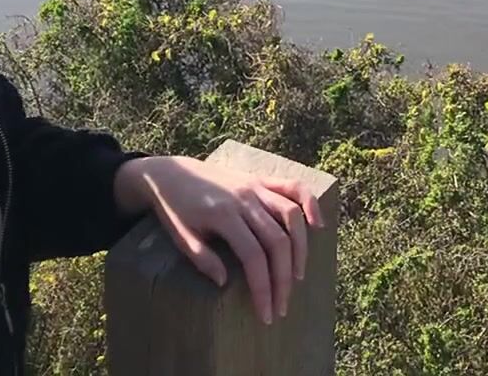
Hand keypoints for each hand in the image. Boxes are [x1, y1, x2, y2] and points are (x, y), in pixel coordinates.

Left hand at [113, 156, 324, 325]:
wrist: (170, 173)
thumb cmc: (174, 210)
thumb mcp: (181, 237)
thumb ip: (203, 259)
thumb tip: (225, 283)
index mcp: (223, 215)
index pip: (253, 257)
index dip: (262, 288)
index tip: (265, 314)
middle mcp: (245, 199)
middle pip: (277, 241)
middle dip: (283, 279)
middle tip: (282, 306)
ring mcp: (255, 187)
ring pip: (291, 216)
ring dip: (300, 249)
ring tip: (297, 276)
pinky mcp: (260, 179)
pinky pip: (293, 187)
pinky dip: (310, 203)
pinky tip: (318, 225)